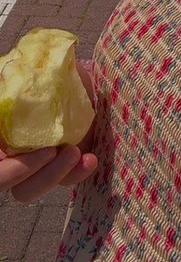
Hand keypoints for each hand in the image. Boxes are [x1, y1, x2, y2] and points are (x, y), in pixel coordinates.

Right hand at [0, 58, 97, 202]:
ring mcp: (34, 163)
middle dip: (23, 171)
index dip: (0, 160)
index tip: (10, 145)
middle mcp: (11, 151)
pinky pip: (62, 182)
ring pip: (27, 190)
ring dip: (50, 176)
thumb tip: (6, 77)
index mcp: (2, 130)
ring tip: (75, 152)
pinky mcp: (60, 168)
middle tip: (51, 150)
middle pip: (3, 179)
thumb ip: (19, 79)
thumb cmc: (58, 73)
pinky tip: (90, 160)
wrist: (88, 80)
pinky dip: (75, 175)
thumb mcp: (39, 72)